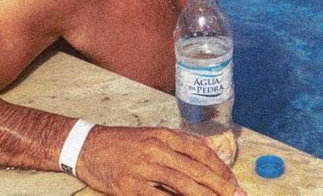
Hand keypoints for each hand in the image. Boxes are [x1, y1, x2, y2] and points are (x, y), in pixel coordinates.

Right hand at [76, 125, 246, 194]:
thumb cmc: (122, 143)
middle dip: (220, 186)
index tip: (233, 181)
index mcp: (163, 134)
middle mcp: (157, 148)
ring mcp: (144, 168)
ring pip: (183, 185)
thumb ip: (175, 147)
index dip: (220, 167)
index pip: (200, 151)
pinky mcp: (131, 187)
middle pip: (195, 169)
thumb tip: (204, 161)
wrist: (89, 146)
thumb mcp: (150, 136)